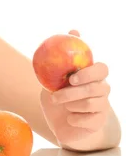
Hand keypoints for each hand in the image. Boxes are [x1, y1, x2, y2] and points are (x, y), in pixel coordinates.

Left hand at [40, 30, 110, 146]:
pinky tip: (69, 118)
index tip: (71, 78)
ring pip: (90, 103)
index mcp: (92, 77)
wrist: (58, 125)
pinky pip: (89, 120)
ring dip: (70, 104)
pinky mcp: (99, 122)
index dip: (89, 73)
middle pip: (97, 87)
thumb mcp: (51, 80)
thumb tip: (73, 30)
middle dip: (73, 92)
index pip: (102, 69)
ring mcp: (102, 106)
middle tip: (57, 94)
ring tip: (59, 104)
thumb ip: (58, 61)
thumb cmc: (56, 98)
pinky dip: (74, 119)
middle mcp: (101, 90)